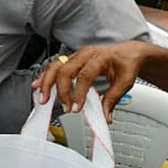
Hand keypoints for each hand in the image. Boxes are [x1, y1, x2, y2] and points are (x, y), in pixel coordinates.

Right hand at [31, 42, 150, 122]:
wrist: (129, 52)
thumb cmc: (127, 62)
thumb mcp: (125, 82)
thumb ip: (113, 99)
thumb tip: (104, 115)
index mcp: (100, 57)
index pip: (85, 75)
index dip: (79, 93)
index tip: (77, 108)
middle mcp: (86, 54)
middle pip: (66, 70)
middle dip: (61, 90)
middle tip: (64, 106)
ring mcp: (77, 56)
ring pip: (56, 65)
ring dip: (47, 82)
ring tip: (43, 98)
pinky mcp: (72, 59)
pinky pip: (55, 66)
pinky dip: (45, 76)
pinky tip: (38, 85)